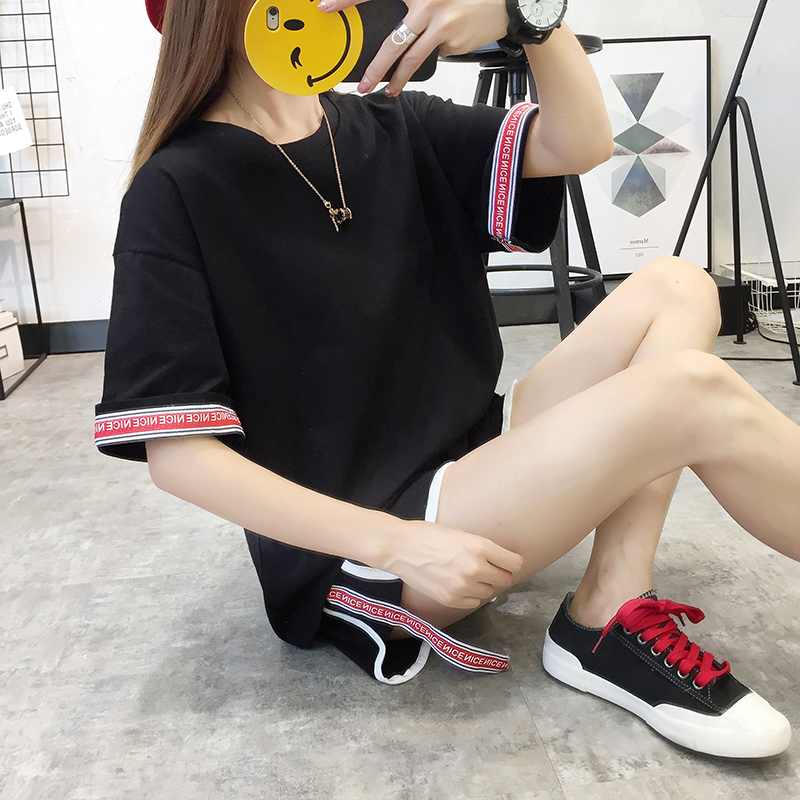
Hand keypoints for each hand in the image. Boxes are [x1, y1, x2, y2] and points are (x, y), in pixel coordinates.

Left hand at [319, 0, 508, 95]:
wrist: (509, 0)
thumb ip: (413, 3)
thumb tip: (394, 28)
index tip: (326, 6)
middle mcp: (426, 3)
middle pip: (392, 42)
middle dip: (375, 68)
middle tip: (362, 84)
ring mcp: (440, 25)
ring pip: (411, 59)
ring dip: (397, 79)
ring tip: (387, 92)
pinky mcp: (452, 42)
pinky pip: (436, 53)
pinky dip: (436, 50)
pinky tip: (448, 38)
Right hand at [381, 519, 523, 608]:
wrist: (400, 548)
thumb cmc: (428, 534)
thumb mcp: (461, 533)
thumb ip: (482, 548)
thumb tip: (501, 561)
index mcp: (480, 546)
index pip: (514, 563)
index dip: (512, 562)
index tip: (508, 562)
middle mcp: (475, 568)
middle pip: (505, 579)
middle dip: (499, 574)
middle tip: (488, 568)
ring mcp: (463, 586)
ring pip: (489, 592)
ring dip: (483, 585)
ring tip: (467, 574)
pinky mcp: (451, 599)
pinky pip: (474, 602)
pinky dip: (470, 595)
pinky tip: (459, 584)